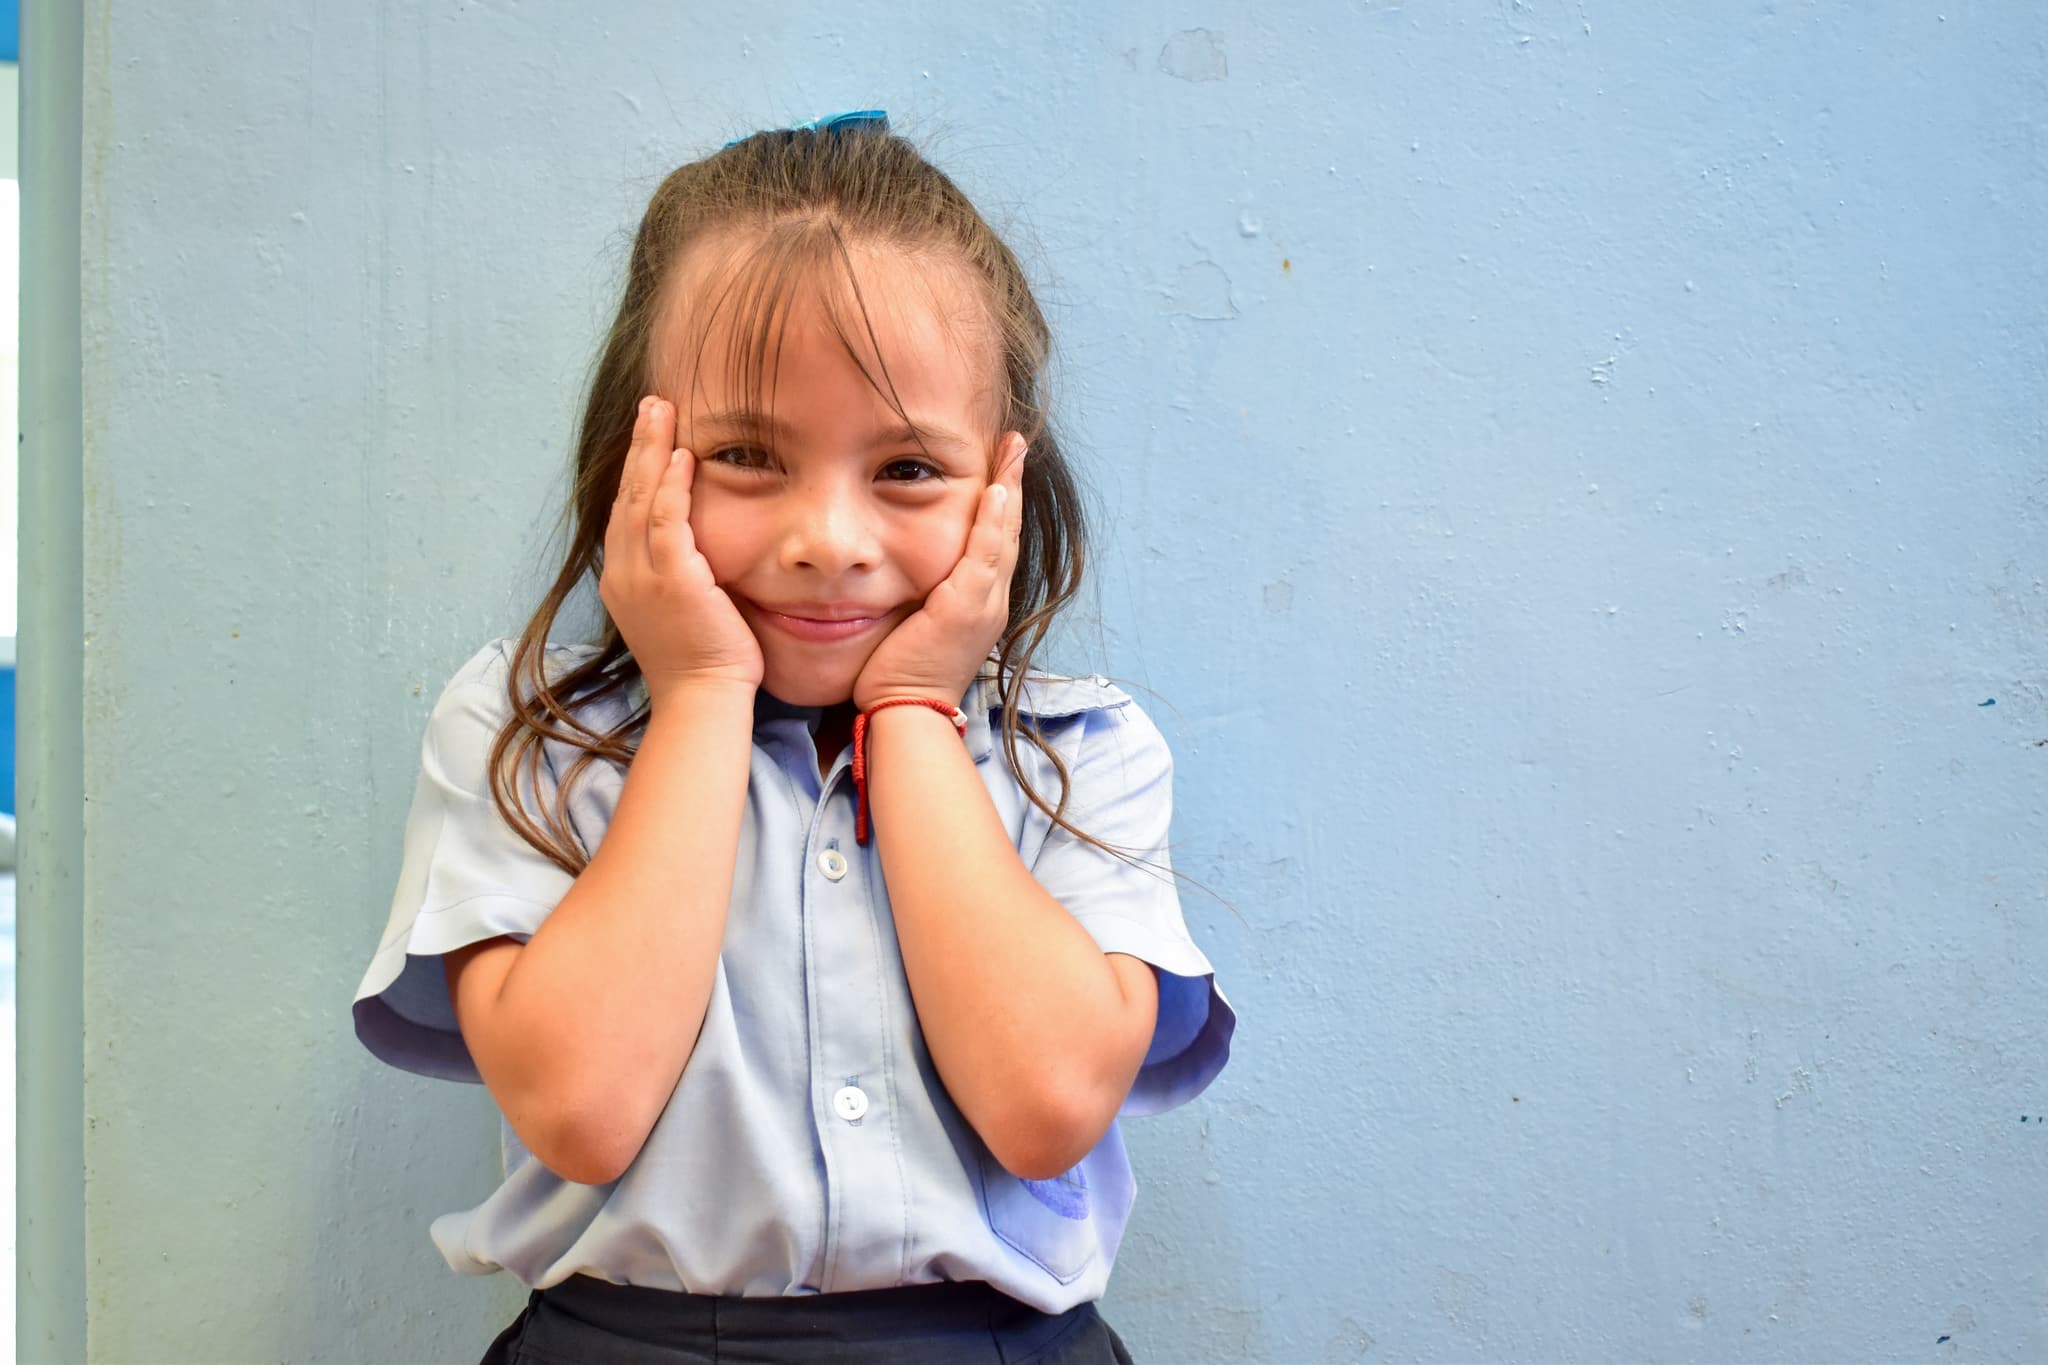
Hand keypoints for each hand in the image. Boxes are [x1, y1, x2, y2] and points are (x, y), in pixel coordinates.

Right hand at [598, 396, 762, 708]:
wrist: (702, 699)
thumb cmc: (704, 663)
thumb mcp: (681, 611)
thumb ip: (680, 574)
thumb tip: (699, 548)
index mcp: (623, 581)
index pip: (625, 511)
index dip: (635, 469)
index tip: (649, 434)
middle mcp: (623, 574)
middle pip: (625, 494)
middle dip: (638, 446)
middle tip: (651, 404)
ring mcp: (642, 577)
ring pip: (640, 498)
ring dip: (651, 450)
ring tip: (661, 411)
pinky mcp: (671, 580)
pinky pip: (666, 520)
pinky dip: (671, 486)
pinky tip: (682, 455)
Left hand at [854, 434, 1027, 710]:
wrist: (904, 712)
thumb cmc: (896, 677)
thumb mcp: (912, 627)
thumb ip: (916, 596)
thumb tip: (895, 572)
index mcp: (979, 607)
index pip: (995, 545)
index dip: (1000, 506)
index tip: (1000, 469)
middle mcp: (991, 603)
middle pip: (1008, 533)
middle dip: (1012, 485)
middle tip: (1015, 443)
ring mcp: (983, 605)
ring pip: (1004, 536)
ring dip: (1009, 490)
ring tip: (1012, 450)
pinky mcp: (966, 608)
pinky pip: (986, 554)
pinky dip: (993, 521)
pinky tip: (995, 489)